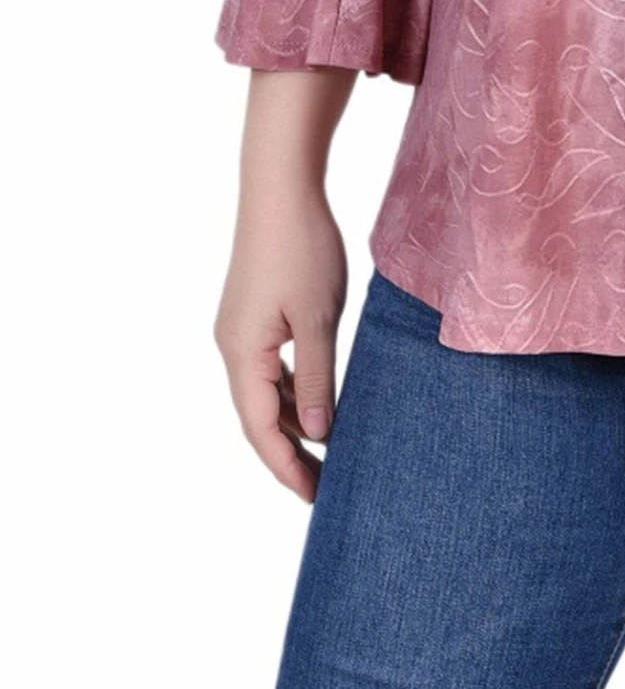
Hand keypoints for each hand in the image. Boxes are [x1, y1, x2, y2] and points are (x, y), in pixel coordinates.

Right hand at [213, 190, 348, 503]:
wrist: (280, 189)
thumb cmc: (302, 248)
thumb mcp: (318, 319)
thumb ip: (319, 378)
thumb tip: (318, 433)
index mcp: (243, 354)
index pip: (261, 430)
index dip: (286, 468)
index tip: (315, 498)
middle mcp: (233, 348)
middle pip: (259, 417)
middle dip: (290, 455)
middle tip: (326, 488)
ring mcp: (241, 330)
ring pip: (266, 393)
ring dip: (293, 423)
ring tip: (328, 453)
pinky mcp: (254, 314)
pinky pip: (271, 367)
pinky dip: (294, 390)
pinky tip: (320, 401)